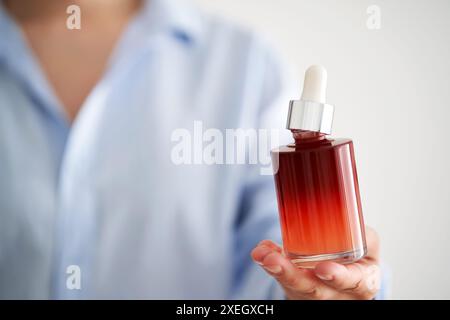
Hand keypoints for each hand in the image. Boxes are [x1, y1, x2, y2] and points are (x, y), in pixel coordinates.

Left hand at [251, 226, 380, 299]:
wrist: (345, 277)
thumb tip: (342, 210)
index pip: (353, 282)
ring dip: (275, 268)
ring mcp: (313, 295)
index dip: (338, 276)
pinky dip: (268, 263)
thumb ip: (360, 232)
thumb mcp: (366, 247)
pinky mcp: (295, 290)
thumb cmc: (356, 260)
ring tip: (262, 254)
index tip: (322, 268)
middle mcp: (337, 294)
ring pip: (292, 286)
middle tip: (274, 261)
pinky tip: (260, 252)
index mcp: (362, 282)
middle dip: (292, 276)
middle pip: (313, 290)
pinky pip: (280, 279)